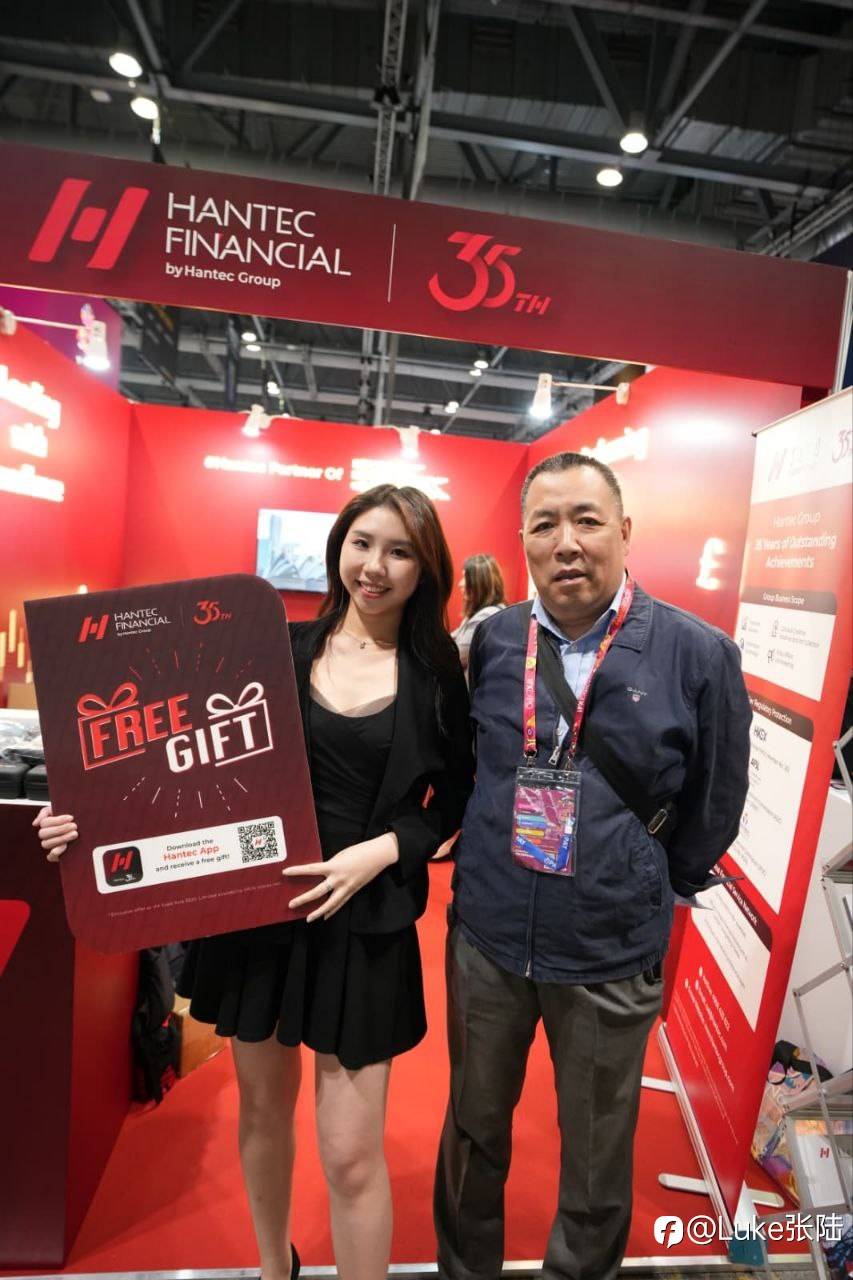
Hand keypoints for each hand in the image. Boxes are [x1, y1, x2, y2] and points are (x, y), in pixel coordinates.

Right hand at [32, 804, 78, 861]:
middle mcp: (45, 836)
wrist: (84, 826)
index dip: (57, 820)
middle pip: (44, 834)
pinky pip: (50, 857)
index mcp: (45, 825)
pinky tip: (65, 846)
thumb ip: (45, 812)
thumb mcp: (59, 809)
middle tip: (74, 826)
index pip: (45, 823)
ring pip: (46, 844)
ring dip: (61, 838)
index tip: (71, 818)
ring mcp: (50, 846)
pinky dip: (55, 853)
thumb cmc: (70, 817)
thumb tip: (35, 824)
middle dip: (60, 829)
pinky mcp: (55, 855)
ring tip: (75, 833)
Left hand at [283, 834, 398, 921]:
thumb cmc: (359, 851)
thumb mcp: (341, 856)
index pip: (311, 869)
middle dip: (304, 898)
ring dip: (318, 912)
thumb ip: (331, 866)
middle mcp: (339, 878)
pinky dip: (332, 910)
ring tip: (308, 918)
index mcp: (334, 866)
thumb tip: (321, 874)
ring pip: (330, 903)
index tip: (285, 872)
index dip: (298, 871)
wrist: (378, 855)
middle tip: (291, 904)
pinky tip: (325, 916)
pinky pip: (340, 903)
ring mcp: (346, 887)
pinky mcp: (353, 891)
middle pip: (318, 891)